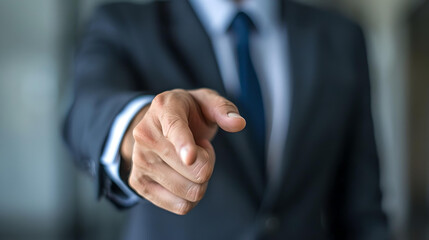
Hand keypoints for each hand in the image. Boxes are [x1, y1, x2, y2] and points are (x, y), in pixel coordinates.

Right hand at [120, 88, 245, 214]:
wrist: (158, 123)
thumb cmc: (187, 113)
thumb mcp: (207, 102)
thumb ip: (224, 109)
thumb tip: (239, 123)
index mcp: (164, 108)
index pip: (176, 129)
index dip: (185, 145)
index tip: (190, 157)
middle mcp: (145, 134)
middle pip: (196, 170)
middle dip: (208, 162)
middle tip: (200, 148)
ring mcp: (139, 160)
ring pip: (191, 191)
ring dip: (200, 180)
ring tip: (190, 160)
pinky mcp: (139, 183)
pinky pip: (181, 206)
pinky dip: (191, 196)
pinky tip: (183, 176)